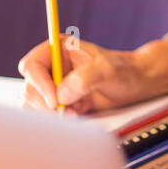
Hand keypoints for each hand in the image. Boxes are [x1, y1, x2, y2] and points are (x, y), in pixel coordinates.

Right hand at [18, 33, 167, 113]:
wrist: (137, 85)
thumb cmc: (124, 71)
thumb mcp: (107, 70)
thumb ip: (85, 78)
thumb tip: (61, 95)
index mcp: (58, 49)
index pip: (31, 66)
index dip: (39, 84)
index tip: (55, 100)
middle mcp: (52, 66)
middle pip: (30, 88)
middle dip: (45, 103)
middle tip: (65, 110)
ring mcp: (54, 85)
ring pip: (34, 104)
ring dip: (51, 112)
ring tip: (75, 111)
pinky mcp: (60, 102)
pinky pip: (46, 114)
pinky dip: (57, 119)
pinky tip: (76, 114)